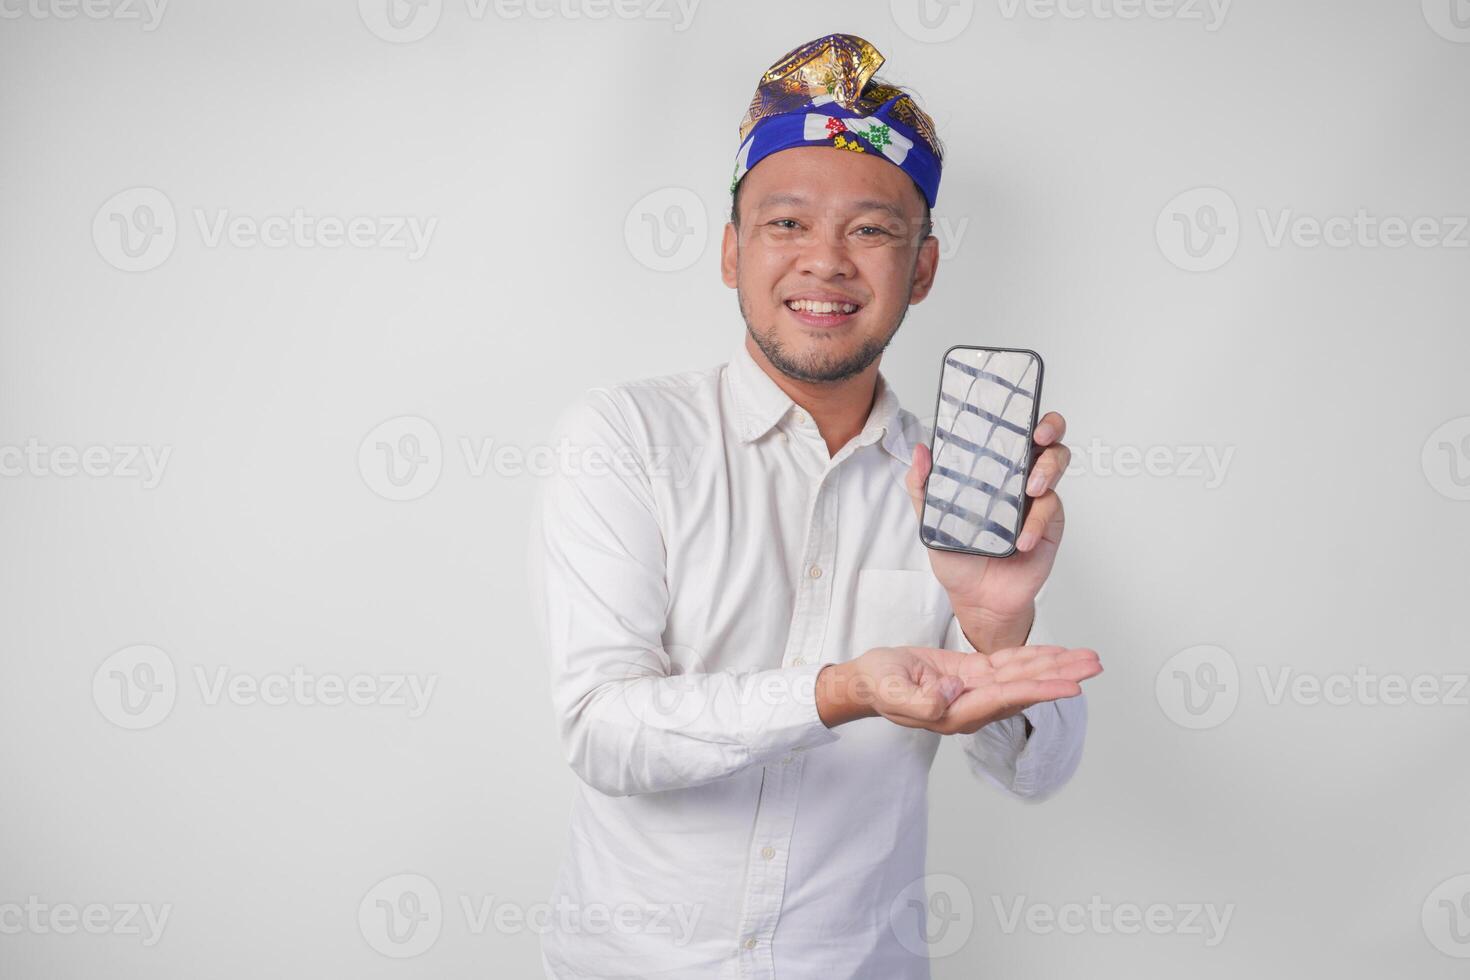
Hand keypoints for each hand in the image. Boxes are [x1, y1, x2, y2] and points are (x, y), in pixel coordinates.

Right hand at [817, 644, 1101, 734]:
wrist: (868, 679)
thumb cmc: (878, 685)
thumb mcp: (892, 691)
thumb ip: (921, 700)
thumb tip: (952, 695)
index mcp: (957, 713)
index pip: (1007, 699)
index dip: (1040, 691)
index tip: (1070, 686)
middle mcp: (974, 704)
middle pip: (1026, 689)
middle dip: (1061, 676)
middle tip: (1094, 667)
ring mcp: (976, 690)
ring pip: (1023, 676)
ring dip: (1056, 666)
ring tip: (1087, 658)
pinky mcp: (973, 674)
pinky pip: (1009, 665)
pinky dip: (1034, 657)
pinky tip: (1056, 653)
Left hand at [905, 411, 1071, 647]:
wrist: (977, 598)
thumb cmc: (958, 556)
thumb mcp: (931, 521)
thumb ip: (923, 488)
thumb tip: (920, 450)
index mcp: (992, 469)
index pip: (1010, 431)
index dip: (1018, 412)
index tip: (1014, 407)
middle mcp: (1019, 476)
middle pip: (1047, 437)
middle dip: (1048, 427)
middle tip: (1038, 436)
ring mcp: (1037, 498)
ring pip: (1058, 463)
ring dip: (1047, 469)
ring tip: (1029, 489)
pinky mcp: (1051, 522)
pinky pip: (1051, 510)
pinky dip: (1036, 522)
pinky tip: (1020, 539)